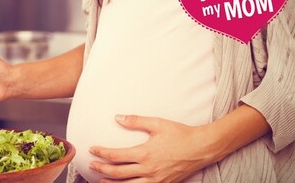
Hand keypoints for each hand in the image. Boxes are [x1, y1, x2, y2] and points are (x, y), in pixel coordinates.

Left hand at [88, 115, 218, 182]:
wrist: (202, 148)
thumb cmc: (181, 134)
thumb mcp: (157, 123)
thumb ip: (135, 121)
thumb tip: (117, 117)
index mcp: (145, 153)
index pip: (115, 155)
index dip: (101, 153)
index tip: (92, 149)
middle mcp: (148, 169)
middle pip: (117, 172)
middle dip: (102, 169)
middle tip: (91, 165)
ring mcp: (155, 179)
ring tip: (101, 180)